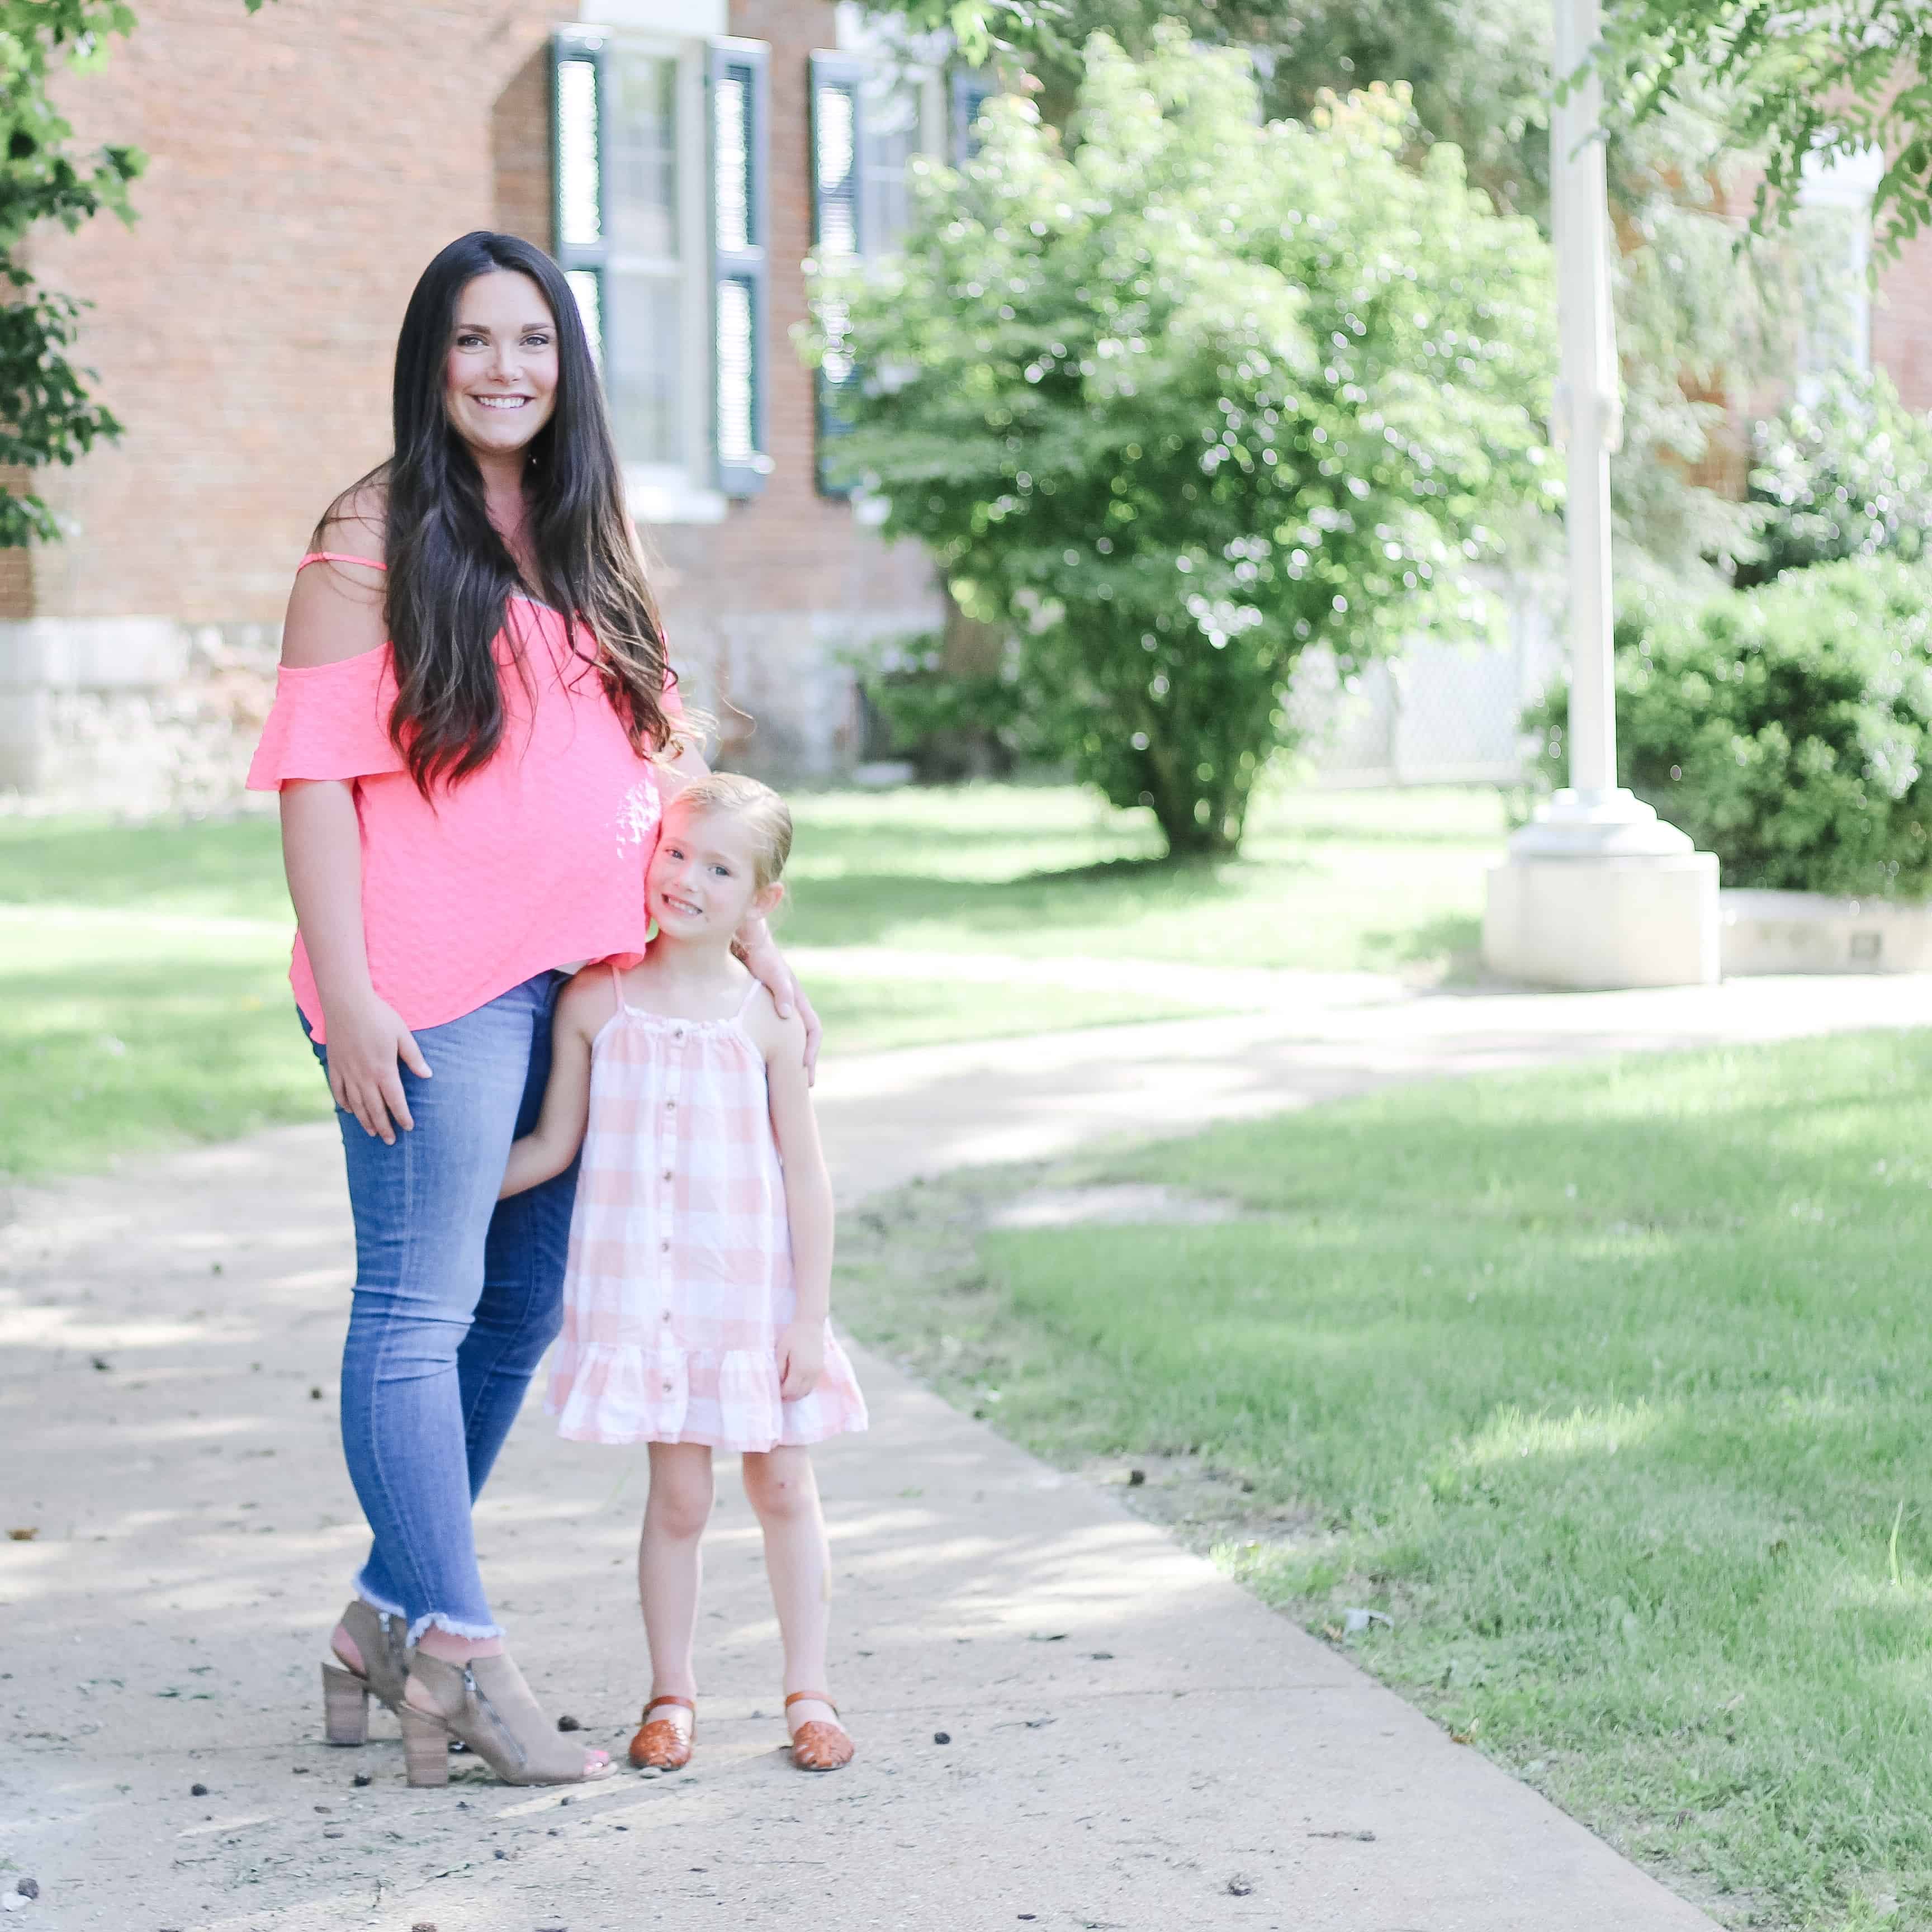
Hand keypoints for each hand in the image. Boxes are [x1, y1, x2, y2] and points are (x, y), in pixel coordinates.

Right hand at [322, 990, 430, 1143]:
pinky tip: (349, 1111)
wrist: (347, 1004)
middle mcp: (364, 1076)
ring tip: (373, 1132)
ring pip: (357, 1104)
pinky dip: (344, 1103)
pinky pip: (338, 1091)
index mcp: (384, 1070)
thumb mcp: (402, 1035)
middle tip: (390, 1141)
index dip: (402, 1116)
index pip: (395, 1101)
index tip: (408, 1128)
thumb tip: (427, 1075)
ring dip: (365, 1120)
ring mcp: (347, 1072)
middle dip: (384, 1126)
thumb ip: (414, 1057)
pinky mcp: (335, 1066)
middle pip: (375, 1108)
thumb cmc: (379, 1017)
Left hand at [736, 923, 821, 1084]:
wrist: (747, 941)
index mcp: (798, 1001)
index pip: (813, 1030)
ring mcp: (779, 1007)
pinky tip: (763, 1060)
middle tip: (804, 1086)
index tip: (806, 1070)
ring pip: (789, 1038)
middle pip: (804, 1039)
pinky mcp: (764, 1008)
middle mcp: (791, 1006)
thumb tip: (788, 1015)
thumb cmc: (760, 955)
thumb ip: (782, 991)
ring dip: (790, 1058)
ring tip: (785, 1079)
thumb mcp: (772, 972)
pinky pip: (774, 1033)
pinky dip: (774, 1049)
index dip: (811, 1051)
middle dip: (806, 1063)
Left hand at [777, 1322, 824, 1401]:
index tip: (774, 1391)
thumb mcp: (781, 1350)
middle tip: (778, 1394)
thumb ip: (779, 1368)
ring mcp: (817, 1372)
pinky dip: (803, 1389)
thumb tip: (779, 1382)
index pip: (790, 1390)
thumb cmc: (793, 1335)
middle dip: (788, 1397)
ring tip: (787, 1390)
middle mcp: (811, 1373)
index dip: (781, 1394)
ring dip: (796, 1394)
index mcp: (800, 1369)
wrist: (811, 1324)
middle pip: (799, 1394)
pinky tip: (796, 1383)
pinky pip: (811, 1385)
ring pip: (806, 1392)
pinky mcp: (820, 1369)